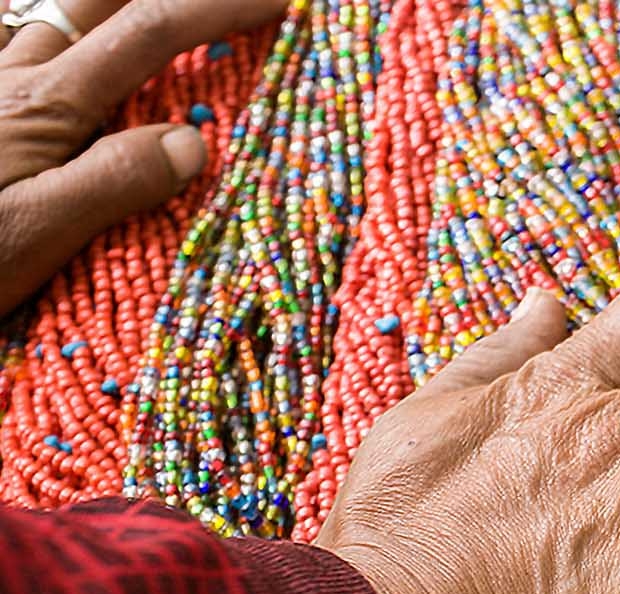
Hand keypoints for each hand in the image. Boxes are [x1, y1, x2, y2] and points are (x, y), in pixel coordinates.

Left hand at [0, 0, 286, 315]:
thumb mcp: (31, 237)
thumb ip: (113, 182)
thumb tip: (196, 143)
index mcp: (46, 105)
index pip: (151, 30)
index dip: (221, 6)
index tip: (285, 2)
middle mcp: (14, 77)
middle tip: (226, 8)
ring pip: (56, 15)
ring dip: (113, 10)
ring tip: (158, 28)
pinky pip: (21, 47)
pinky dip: (57, 37)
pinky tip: (62, 59)